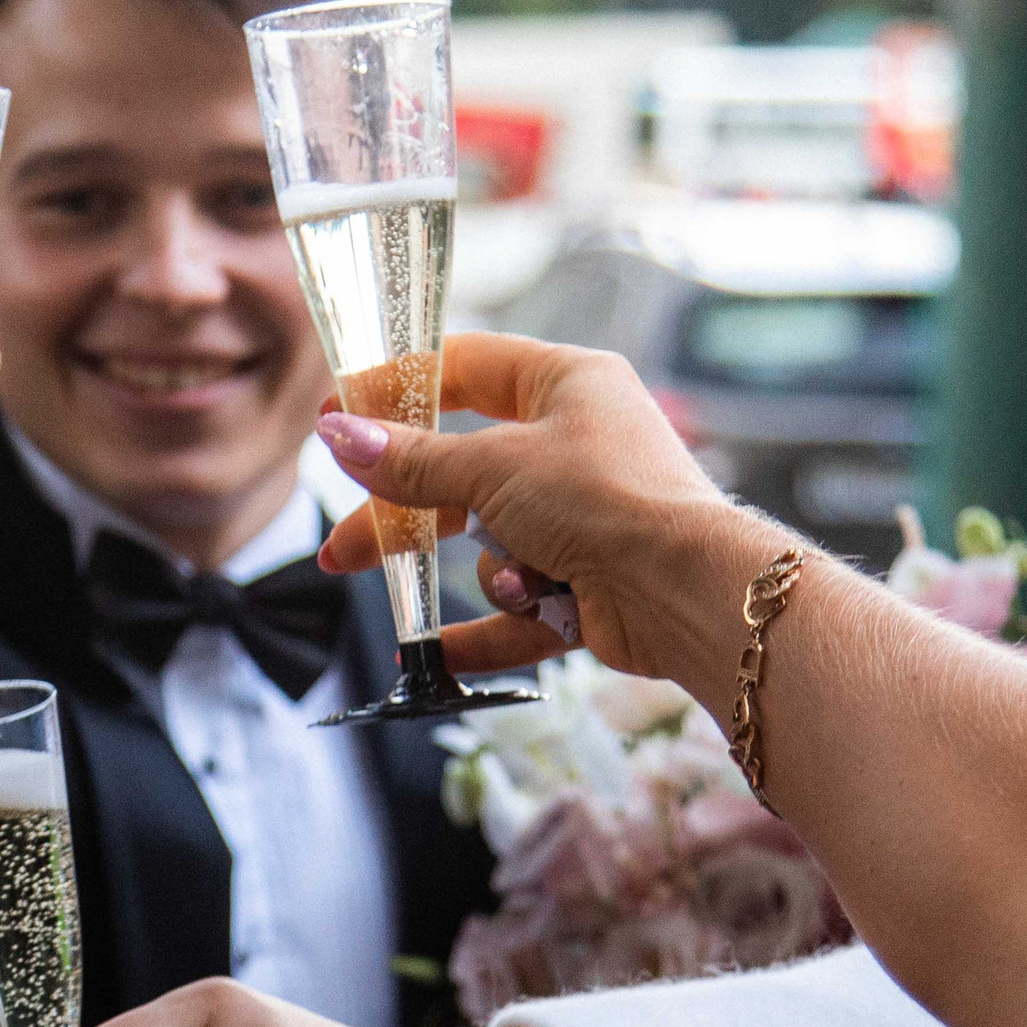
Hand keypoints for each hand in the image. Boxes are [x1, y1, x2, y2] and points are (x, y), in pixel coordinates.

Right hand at [312, 332, 778, 695]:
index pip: (466, 369)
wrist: (689, 592)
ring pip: (491, 546)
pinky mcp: (585, 583)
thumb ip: (410, 461)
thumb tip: (338, 434)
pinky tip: (439, 657)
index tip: (337, 416)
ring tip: (520, 584)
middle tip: (344, 549)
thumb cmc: (607, 501)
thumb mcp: (493, 469)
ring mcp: (581, 518)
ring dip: (492, 572)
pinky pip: (515, 607)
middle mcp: (575, 446)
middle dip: (403, 519)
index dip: (397, 391)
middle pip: (460, 476)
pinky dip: (484, 630)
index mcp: (565, 385)